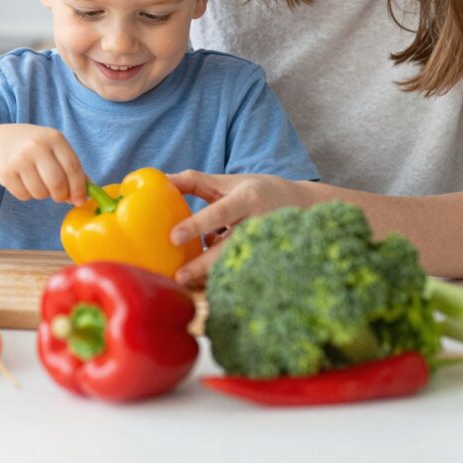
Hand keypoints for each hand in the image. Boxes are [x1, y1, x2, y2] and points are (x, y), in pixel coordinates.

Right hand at [0, 125, 87, 204]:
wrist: (0, 140)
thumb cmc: (36, 147)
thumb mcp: (55, 148)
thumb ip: (72, 168)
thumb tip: (86, 194)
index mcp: (54, 138)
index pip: (72, 168)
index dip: (79, 188)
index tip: (80, 201)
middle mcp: (37, 146)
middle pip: (57, 183)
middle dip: (61, 196)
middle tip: (60, 196)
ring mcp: (20, 159)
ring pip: (40, 192)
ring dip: (43, 194)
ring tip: (38, 182)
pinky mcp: (6, 172)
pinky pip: (24, 196)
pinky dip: (28, 194)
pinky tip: (24, 181)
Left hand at [166, 170, 312, 284]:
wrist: (302, 204)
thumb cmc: (257, 190)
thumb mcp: (228, 181)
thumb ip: (194, 181)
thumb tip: (161, 179)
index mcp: (247, 199)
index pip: (219, 213)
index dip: (197, 225)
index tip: (174, 236)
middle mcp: (258, 222)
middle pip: (229, 247)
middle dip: (203, 264)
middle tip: (179, 276)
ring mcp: (265, 244)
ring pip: (236, 264)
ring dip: (211, 276)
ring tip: (187, 283)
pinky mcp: (268, 259)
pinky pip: (243, 271)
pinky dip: (223, 276)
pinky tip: (207, 280)